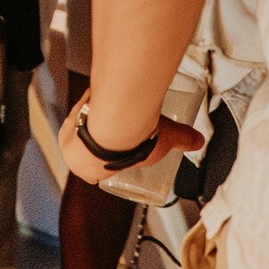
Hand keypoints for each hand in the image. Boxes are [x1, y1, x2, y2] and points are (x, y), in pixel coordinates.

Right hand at [59, 96, 203, 187]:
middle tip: (110, 130)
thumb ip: (180, 140)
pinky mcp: (72, 112)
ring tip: (104, 110)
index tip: (112, 155)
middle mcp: (75, 156)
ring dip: (87, 121)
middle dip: (93, 142)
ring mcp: (70, 134)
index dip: (100, 165)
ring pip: (77, 128)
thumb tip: (198, 141)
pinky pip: (78, 107)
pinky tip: (96, 94)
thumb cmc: (132, 143)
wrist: (114, 122)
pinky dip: (85, 102)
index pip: (92, 174)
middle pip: (82, 150)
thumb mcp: (160, 145)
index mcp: (89, 173)